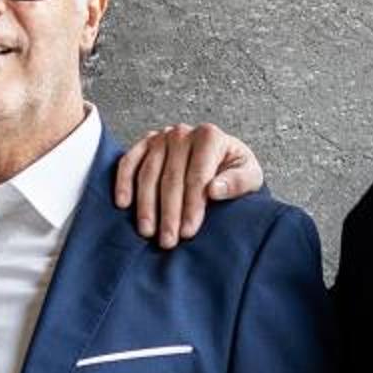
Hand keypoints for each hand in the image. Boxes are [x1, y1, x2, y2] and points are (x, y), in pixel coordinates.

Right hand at [111, 122, 264, 248]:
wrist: (220, 158)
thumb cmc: (233, 171)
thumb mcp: (249, 176)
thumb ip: (237, 182)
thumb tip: (215, 190)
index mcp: (210, 136)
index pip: (197, 176)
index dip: (192, 206)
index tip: (188, 232)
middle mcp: (183, 133)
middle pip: (171, 177)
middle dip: (169, 212)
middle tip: (167, 240)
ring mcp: (161, 137)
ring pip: (148, 173)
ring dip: (146, 205)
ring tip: (147, 231)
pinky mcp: (144, 144)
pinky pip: (129, 163)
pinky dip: (123, 182)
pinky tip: (123, 203)